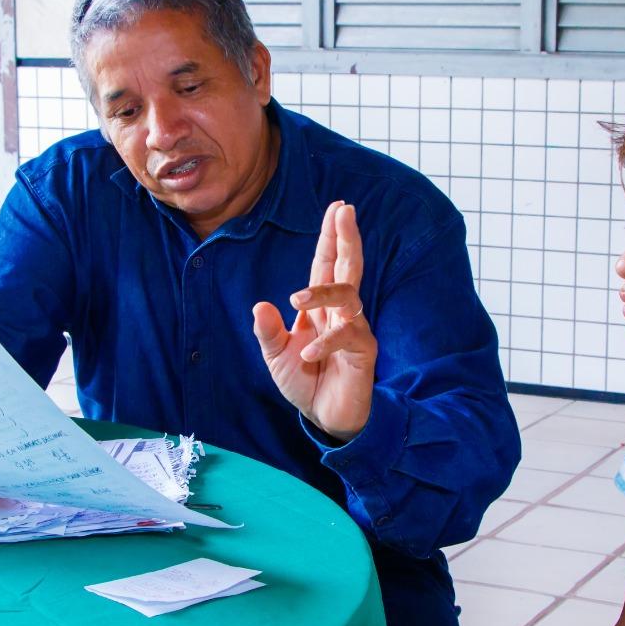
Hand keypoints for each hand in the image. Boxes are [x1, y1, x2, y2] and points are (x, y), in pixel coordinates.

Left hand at [252, 200, 376, 441]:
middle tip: (345, 210)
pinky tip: (307, 354)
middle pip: (347, 267)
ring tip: (297, 300)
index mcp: (320, 307)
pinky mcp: (363, 352)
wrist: (325, 417)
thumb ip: (268, 331)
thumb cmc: (305, 381)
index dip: (331, 237)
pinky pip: (347, 337)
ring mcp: (355, 329)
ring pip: (347, 297)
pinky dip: (324, 343)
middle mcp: (341, 312)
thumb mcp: (276, 355)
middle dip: (346, 239)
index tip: (337, 208)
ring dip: (322, 293)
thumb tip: (261, 305)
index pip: (326, 265)